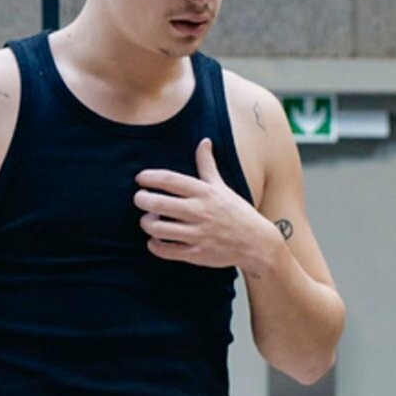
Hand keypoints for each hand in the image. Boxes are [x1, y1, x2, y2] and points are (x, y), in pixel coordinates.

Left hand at [134, 138, 276, 273]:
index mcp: (204, 192)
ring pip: (157, 228)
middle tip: (140, 199)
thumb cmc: (236, 212)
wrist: (256, 242)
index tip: (140, 178)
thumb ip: (207, 165)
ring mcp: (197, 234)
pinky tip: (155, 240)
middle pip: (158, 203)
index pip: (170, 180)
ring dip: (146, 223)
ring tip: (148, 220)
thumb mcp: (222, 186)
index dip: (150, 177)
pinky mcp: (196, 253)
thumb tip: (204, 141)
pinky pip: (165, 250)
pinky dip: (154, 245)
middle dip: (142, 199)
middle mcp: (199, 211)